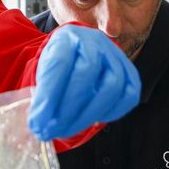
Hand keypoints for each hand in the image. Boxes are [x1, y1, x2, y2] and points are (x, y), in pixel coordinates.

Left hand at [28, 25, 141, 139]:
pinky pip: (128, 96)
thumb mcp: (43, 70)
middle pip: (87, 72)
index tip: (38, 121)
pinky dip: (111, 114)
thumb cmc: (59, 67)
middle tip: (52, 130)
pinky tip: (92, 121)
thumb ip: (41, 93)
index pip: (60, 62)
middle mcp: (94, 42)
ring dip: (87, 115)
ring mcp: (116, 57)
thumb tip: (39, 123)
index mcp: (67, 37)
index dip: (49, 95)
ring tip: (67, 130)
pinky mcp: (130, 74)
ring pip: (111, 86)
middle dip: (68, 107)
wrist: (79, 55)